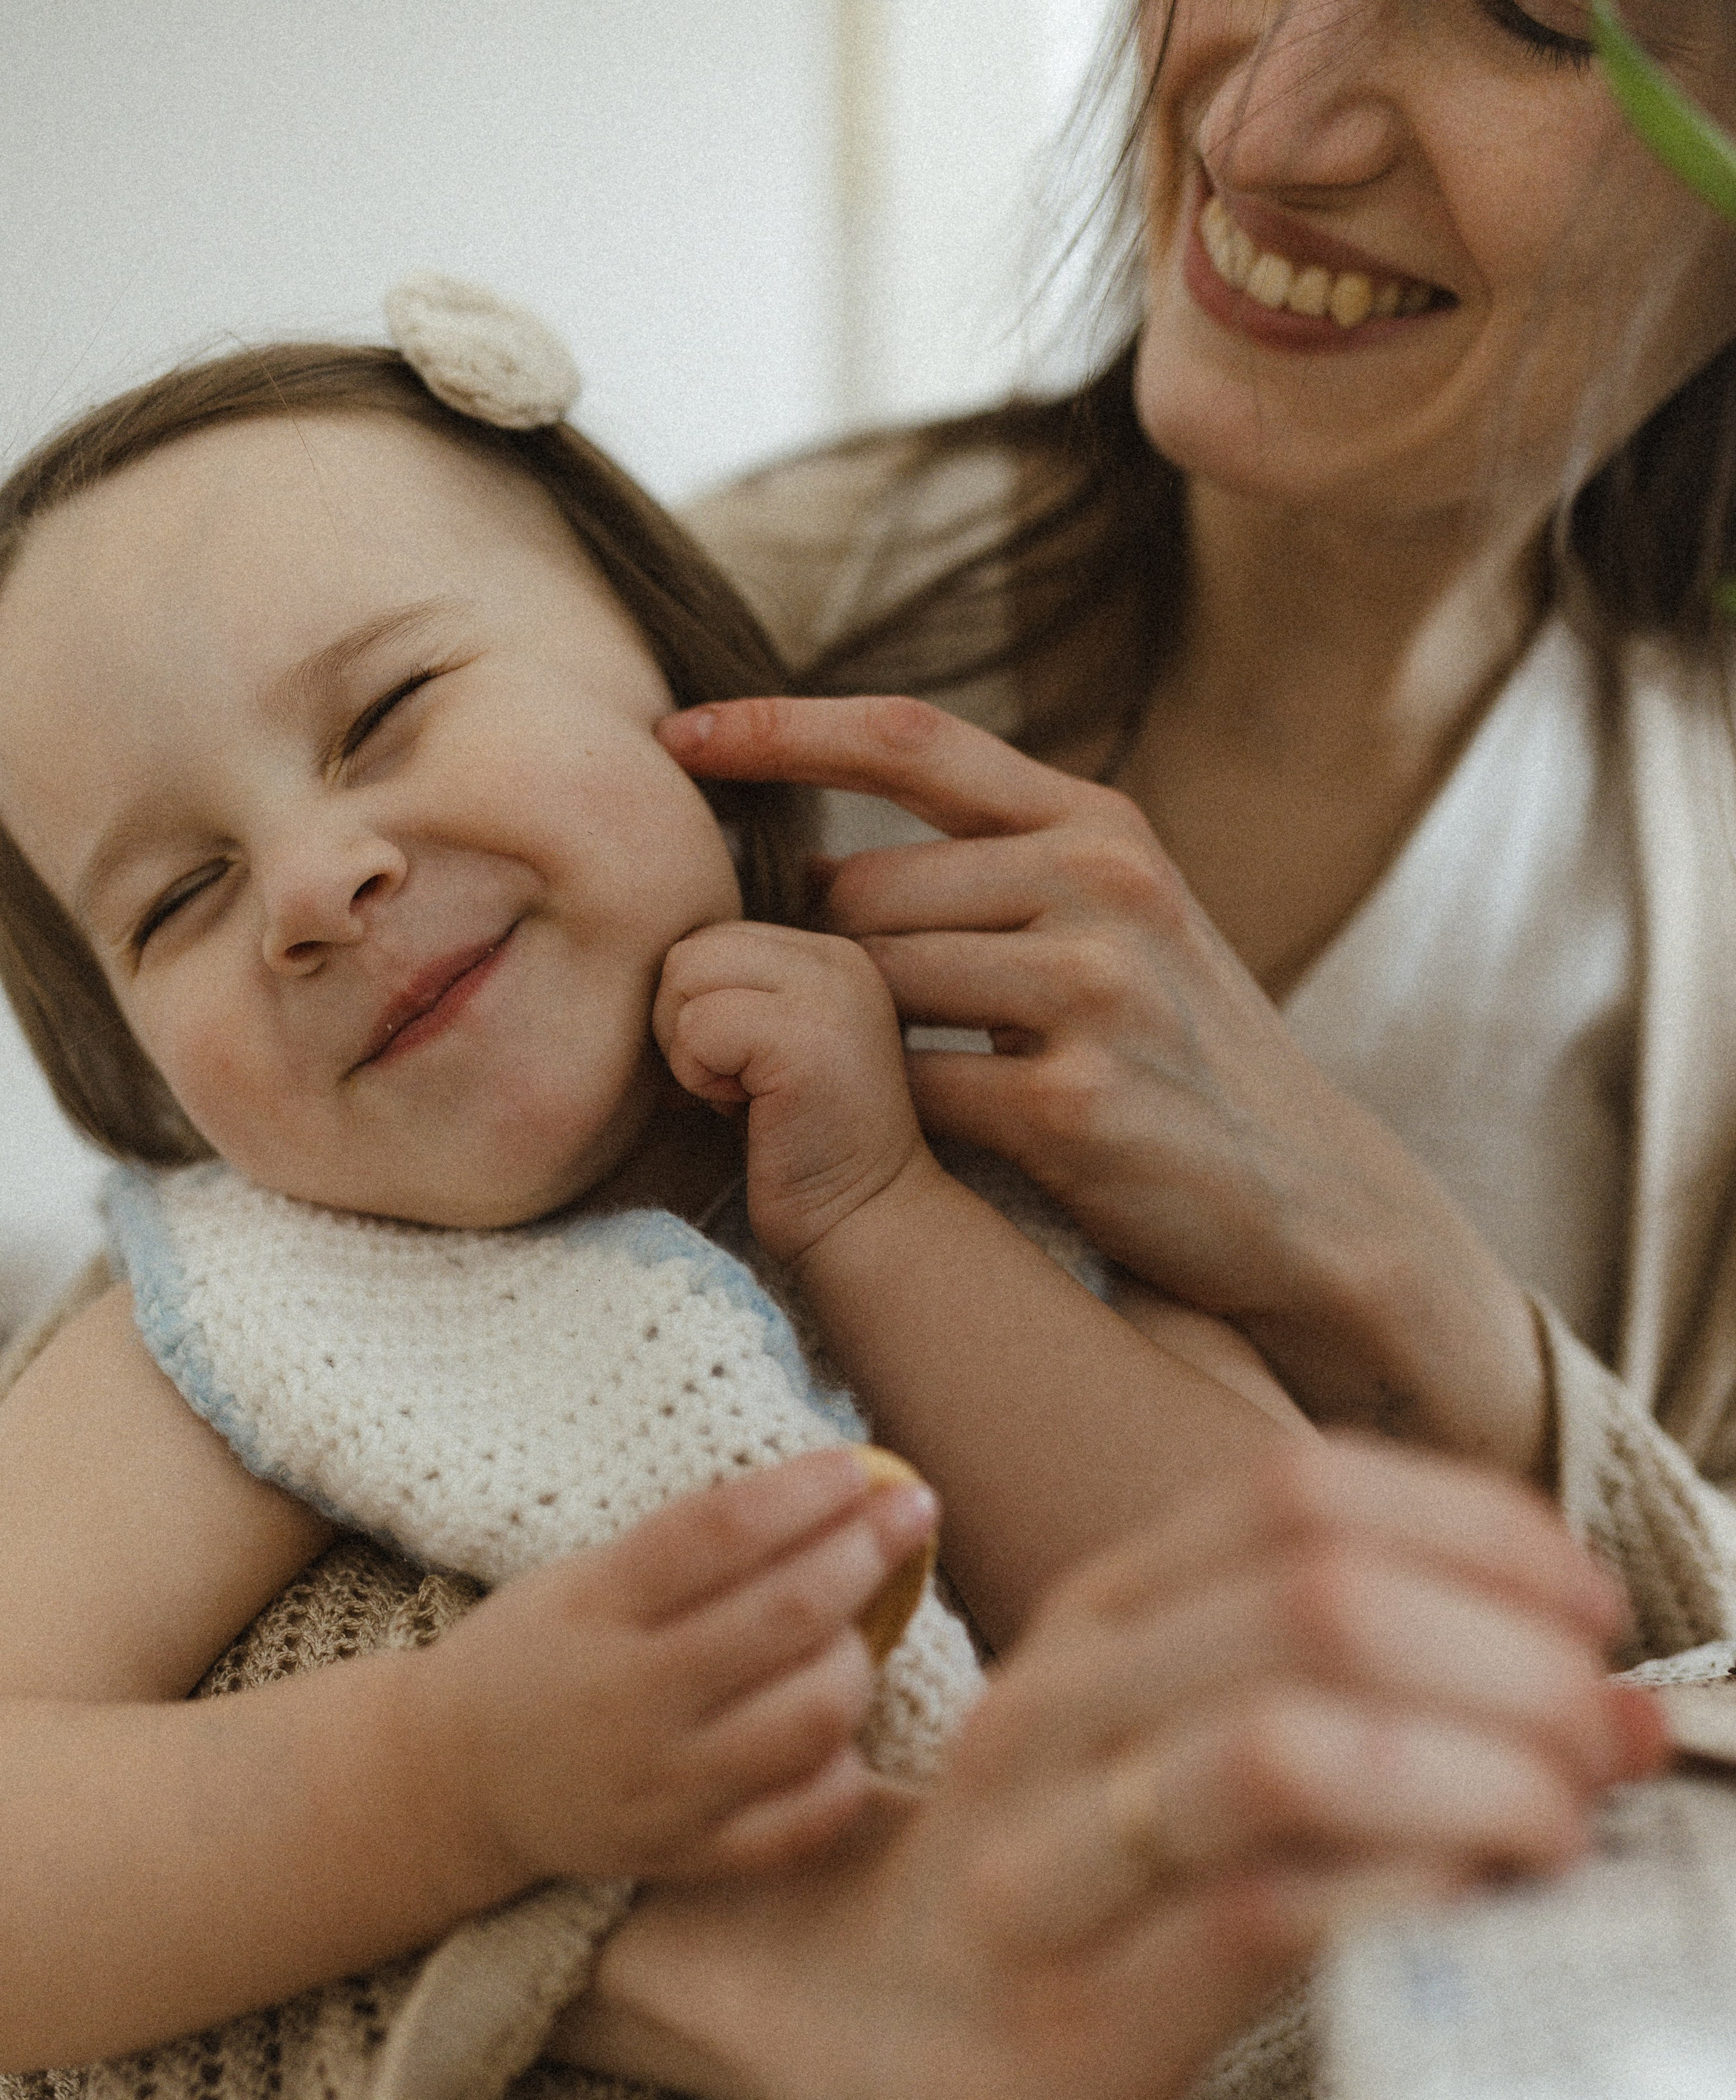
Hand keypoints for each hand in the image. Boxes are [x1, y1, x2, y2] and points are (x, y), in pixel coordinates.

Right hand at [416, 1449, 937, 1883]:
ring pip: (812, 1717)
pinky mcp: (686, 1857)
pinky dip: (843, 1765)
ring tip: (861, 1626)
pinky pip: (804, 1820)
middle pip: (785, 1616)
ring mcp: (662, 1788)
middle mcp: (629, 1700)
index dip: (806, 1491)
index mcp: (597, 1607)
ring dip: (859, 1656)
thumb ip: (699, 1540)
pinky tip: (839, 1726)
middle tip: (912, 1513)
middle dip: (868, 1552)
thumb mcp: (592, 1571)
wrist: (459, 1778)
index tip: (863, 1465)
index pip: (722, 1532)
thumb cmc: (549, 1647)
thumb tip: (837, 1487)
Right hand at [563, 1432, 1662, 2099]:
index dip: (1475, 1528)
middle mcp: (1061, 1700)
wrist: (879, 2015)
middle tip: (1601, 1727)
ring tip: (1556, 1820)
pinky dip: (1405, 1893)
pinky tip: (1471, 1899)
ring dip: (1473, 1772)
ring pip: (1284, 1747)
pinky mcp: (1070, 2013)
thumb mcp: (1173, 1718)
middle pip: (1311, 1602)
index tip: (1587, 1602)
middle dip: (1505, 1654)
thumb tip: (1594, 1674)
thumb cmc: (1072, 1857)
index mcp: (1101, 1608)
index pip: (1298, 1493)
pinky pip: (1262, 1917)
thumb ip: (1340, 1675)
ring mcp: (1047, 1853)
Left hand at [653, 918, 934, 1263]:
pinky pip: (698, 1026)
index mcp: (826, 955)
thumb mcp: (760, 1047)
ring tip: (741, 1095)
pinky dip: (699, 1077)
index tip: (734, 1070)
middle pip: (690, 948)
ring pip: (686, 973)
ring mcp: (827, 991)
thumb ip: (724, 994)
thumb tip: (630, 976)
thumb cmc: (796, 1148)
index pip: (709, 938)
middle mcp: (836, 959)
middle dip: (682, 1023)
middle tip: (732, 1085)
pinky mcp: (806, 1036)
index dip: (695, 1010)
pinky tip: (746, 1111)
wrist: (860, 1221)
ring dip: (689, 1049)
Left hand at [656, 698, 1548, 1478]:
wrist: (1311, 1203)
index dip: (780, 727)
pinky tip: (910, 1144)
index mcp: (1101, 826)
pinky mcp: (1073, 1104)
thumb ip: (991, 875)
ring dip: (844, 1043)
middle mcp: (1103, 882)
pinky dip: (885, 1119)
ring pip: (873, 988)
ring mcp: (1094, 989)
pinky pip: (906, 1090)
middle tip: (812, 1026)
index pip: (911, 739)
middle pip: (862, 891)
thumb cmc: (1181, 1062)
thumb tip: (810, 867)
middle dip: (815, 957)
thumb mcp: (1117, 927)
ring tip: (860, 1089)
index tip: (675, 733)